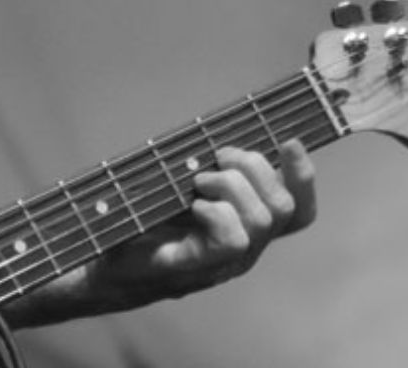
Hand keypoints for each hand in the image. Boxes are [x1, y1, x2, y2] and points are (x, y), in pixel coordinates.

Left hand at [81, 141, 315, 306]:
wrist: (105, 264)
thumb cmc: (142, 223)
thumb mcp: (178, 189)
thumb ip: (207, 170)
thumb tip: (221, 140)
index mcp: (247, 229)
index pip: (299, 211)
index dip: (303, 177)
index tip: (289, 141)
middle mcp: (245, 249)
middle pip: (283, 207)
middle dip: (255, 167)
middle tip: (218, 158)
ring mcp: (223, 263)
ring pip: (261, 220)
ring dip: (231, 186)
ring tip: (198, 182)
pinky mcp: (196, 267)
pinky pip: (232, 240)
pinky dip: (216, 213)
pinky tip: (193, 207)